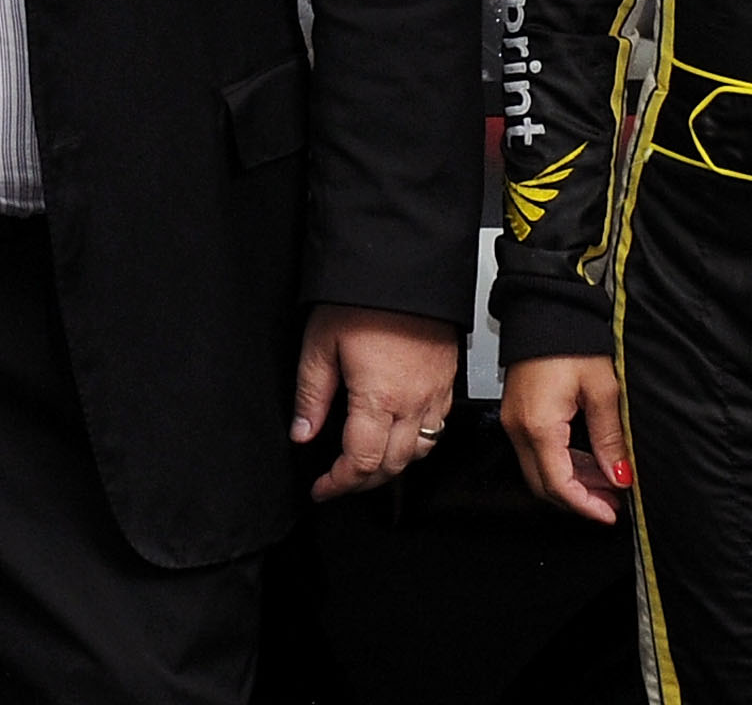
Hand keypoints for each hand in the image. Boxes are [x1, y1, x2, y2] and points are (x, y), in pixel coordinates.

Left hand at [293, 305, 456, 501]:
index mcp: (380, 397)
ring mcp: (436, 393)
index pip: (361, 462)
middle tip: (338, 481)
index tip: (321, 488)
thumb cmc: (362, 297)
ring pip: (421, 453)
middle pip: (393, 466)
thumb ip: (311, 395)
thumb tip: (302, 432)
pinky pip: (438, 429)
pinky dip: (417, 444)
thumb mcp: (320, 343)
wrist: (404, 264)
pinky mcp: (448, 381)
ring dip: (392, 467)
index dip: (338, 483)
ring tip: (365, 464)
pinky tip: (398, 435)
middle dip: (363, 482)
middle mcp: (414, 402)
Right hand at [499, 352, 629, 523]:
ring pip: (540, 471)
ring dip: (572, 483)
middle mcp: (519, 428)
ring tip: (608, 484)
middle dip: (579, 500)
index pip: (559, 484)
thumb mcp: (602, 391)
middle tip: (613, 504)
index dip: (586, 506)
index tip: (610, 514)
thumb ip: (610, 439)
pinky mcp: (518, 414)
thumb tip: (619, 475)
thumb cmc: (570, 339)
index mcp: (539, 425)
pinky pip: (536, 453)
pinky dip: (562, 465)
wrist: (545, 308)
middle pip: (544, 485)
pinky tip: (588, 464)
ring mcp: (514, 422)